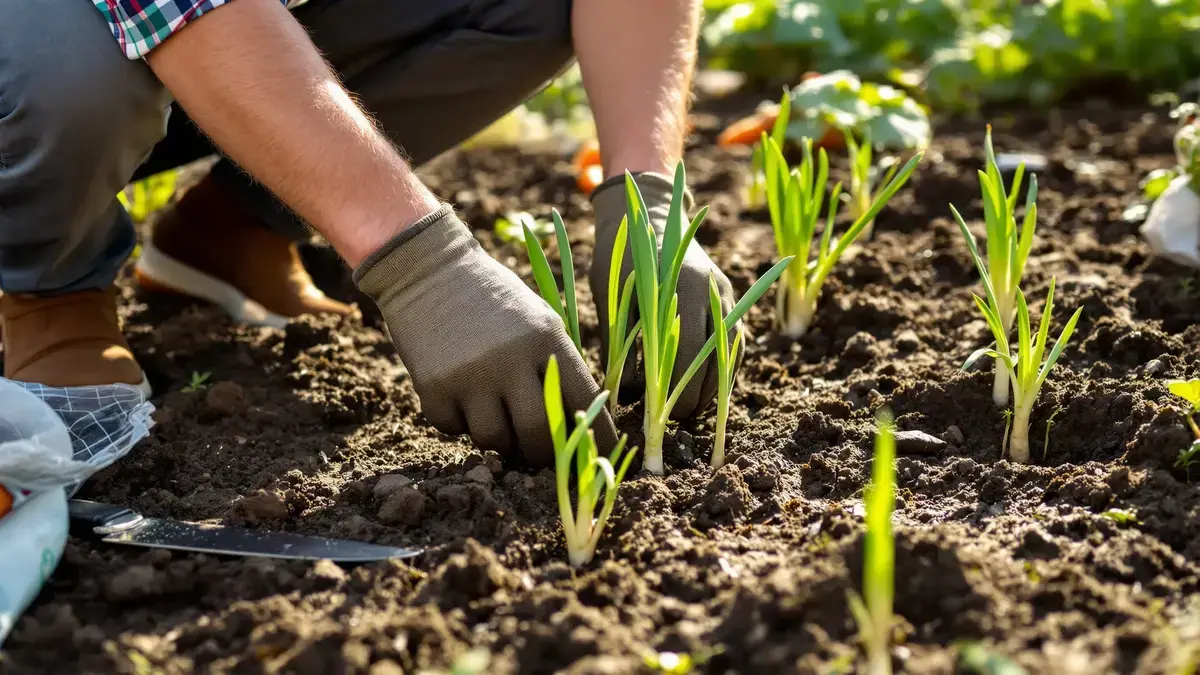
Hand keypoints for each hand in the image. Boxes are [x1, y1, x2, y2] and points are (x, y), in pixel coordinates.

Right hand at [355, 206, 616, 464]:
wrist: (428, 270)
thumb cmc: (493, 299)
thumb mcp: (539, 320)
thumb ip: (560, 366)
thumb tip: (582, 425)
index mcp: (547, 340)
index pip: (585, 403)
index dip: (597, 438)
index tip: (601, 458)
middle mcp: (511, 360)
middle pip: (538, 435)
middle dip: (543, 454)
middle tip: (539, 453)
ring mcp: (470, 376)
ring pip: (494, 440)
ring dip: (497, 436)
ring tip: (493, 410)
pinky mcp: (433, 387)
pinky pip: (454, 429)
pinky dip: (459, 422)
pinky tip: (459, 392)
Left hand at [589, 172, 743, 418]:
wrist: (646, 210)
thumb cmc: (618, 254)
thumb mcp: (610, 297)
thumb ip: (618, 344)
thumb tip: (624, 396)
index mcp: (685, 288)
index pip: (691, 358)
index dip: (679, 395)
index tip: (662, 419)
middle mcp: (714, 291)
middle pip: (716, 362)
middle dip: (698, 399)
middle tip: (674, 423)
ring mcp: (726, 294)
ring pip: (730, 355)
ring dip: (713, 388)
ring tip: (689, 411)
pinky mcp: (729, 296)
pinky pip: (734, 342)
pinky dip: (722, 369)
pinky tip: (703, 388)